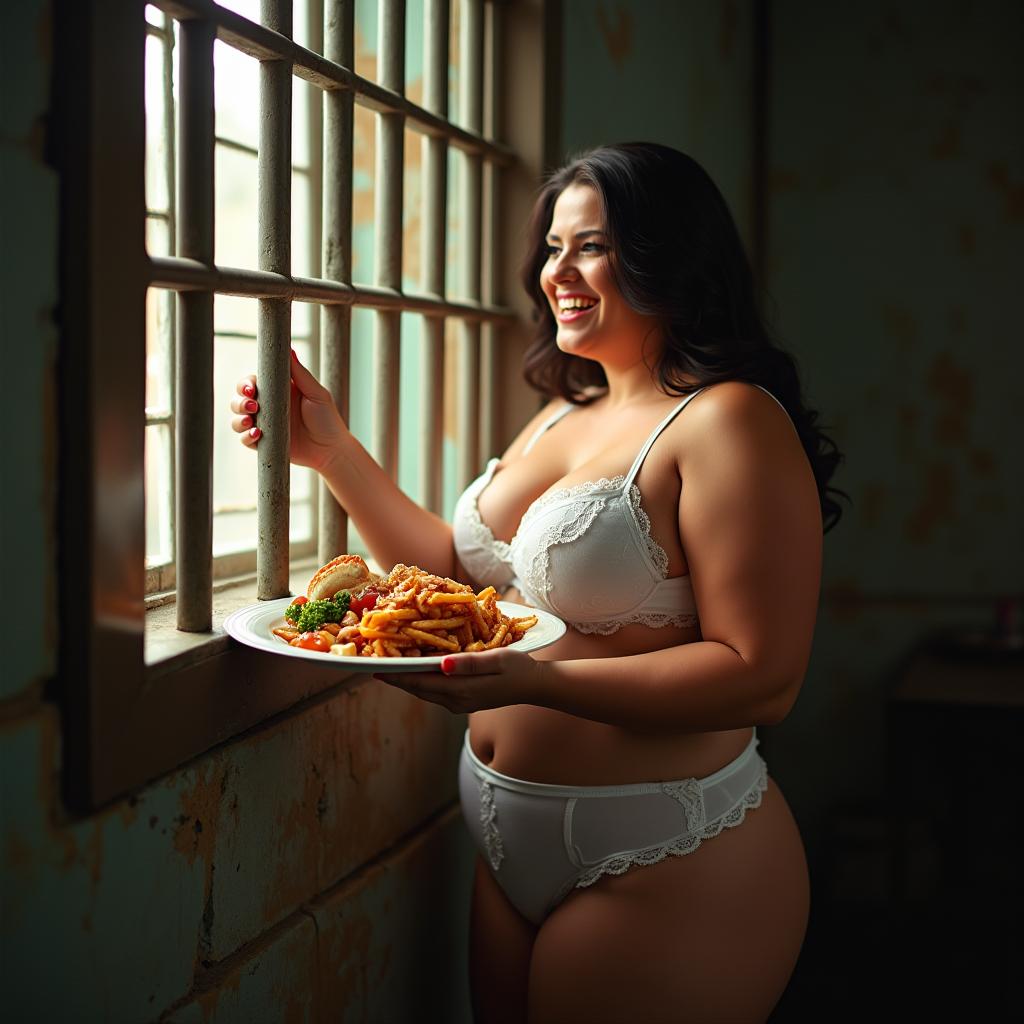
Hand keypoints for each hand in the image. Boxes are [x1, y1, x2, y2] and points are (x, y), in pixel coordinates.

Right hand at [229, 349, 347, 472]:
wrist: (332, 450)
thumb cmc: (327, 419)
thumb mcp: (316, 394)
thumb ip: (300, 374)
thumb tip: (289, 349)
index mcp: (278, 391)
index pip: (253, 382)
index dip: (245, 384)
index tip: (251, 388)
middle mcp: (268, 407)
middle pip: (239, 399)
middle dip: (239, 401)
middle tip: (253, 406)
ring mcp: (265, 425)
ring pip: (238, 419)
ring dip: (239, 419)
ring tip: (251, 422)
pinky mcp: (264, 444)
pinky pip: (245, 440)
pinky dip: (246, 437)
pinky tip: (258, 435)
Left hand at [372, 647, 546, 714]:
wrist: (535, 687)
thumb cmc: (519, 668)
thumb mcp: (497, 660)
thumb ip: (468, 663)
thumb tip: (440, 664)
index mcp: (462, 690)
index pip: (421, 682)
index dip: (398, 675)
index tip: (376, 668)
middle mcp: (456, 701)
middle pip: (418, 690)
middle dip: (397, 678)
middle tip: (375, 665)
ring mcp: (459, 703)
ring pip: (425, 692)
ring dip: (407, 681)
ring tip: (389, 667)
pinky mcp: (463, 701)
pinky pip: (435, 692)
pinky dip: (421, 682)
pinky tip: (416, 671)